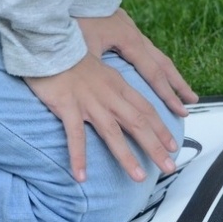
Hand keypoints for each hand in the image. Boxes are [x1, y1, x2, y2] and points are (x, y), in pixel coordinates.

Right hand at [25, 50, 178, 182]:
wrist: (49, 44)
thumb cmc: (72, 58)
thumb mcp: (102, 70)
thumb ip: (114, 86)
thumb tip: (124, 103)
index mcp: (119, 85)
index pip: (147, 110)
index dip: (161, 129)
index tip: (173, 145)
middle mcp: (109, 95)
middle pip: (138, 123)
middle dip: (156, 146)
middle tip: (170, 166)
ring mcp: (89, 102)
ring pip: (113, 133)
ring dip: (127, 157)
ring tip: (139, 177)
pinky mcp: (67, 106)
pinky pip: (74, 135)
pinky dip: (78, 156)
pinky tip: (81, 176)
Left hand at [76, 8, 196, 119]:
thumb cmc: (76, 16)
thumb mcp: (81, 47)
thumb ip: (94, 69)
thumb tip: (100, 92)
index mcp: (130, 41)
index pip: (154, 73)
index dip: (167, 93)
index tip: (180, 109)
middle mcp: (136, 37)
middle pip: (163, 64)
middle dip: (178, 85)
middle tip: (191, 101)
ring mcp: (132, 31)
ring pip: (157, 56)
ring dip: (170, 74)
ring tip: (181, 88)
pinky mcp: (125, 28)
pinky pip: (147, 51)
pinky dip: (156, 64)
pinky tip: (154, 70)